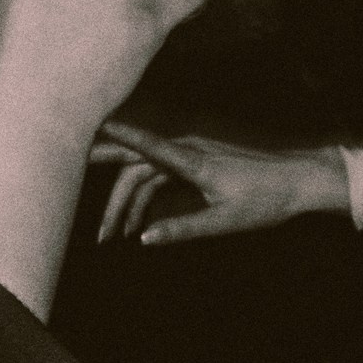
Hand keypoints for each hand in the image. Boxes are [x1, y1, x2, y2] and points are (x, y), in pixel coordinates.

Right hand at [92, 123, 343, 246]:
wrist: (297, 182)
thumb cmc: (265, 201)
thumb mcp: (223, 222)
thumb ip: (182, 229)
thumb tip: (144, 238)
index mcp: (191, 161)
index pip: (145, 145)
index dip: (115, 136)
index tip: (86, 124)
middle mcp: (186, 152)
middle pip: (133, 159)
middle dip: (102, 178)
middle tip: (65, 180)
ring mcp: (190, 156)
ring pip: (143, 174)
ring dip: (124, 201)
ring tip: (110, 235)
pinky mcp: (195, 164)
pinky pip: (158, 177)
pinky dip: (143, 199)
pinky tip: (135, 224)